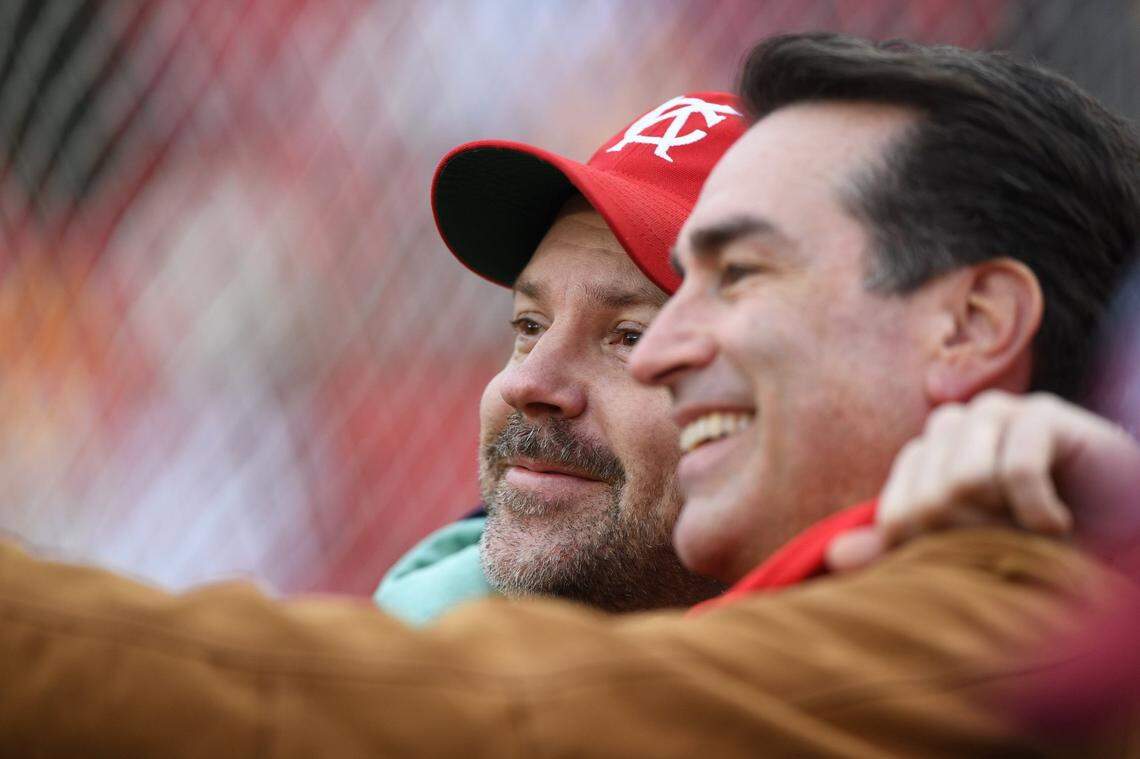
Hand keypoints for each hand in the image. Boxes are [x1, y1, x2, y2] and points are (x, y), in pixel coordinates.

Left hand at [827, 391, 1139, 571]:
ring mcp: (995, 412)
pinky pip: (1013, 469)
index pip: (897, 514)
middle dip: (975, 538)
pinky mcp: (1043, 413)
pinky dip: (1039, 512)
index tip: (978, 557)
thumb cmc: (1037, 544)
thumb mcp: (964, 555)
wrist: (1118, 531)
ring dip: (1007, 524)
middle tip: (1015, 543)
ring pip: (963, 480)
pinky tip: (1060, 521)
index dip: (939, 552)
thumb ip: (902, 550)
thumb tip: (834, 556)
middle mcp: (951, 427)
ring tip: (1036, 529)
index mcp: (924, 458)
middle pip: (928, 499)